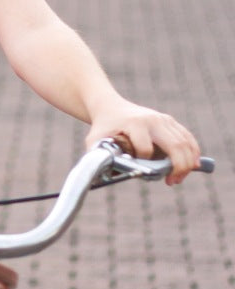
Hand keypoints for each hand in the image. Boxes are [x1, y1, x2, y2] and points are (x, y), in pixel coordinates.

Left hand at [85, 99, 200, 185]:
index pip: (145, 148)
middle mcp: (152, 120)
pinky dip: (193, 153)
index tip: (140, 171)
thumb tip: (98, 180)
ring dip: (187, 164)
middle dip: (178, 167)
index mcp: (134, 124)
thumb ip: (97, 158)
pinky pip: (188, 138)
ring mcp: (163, 119)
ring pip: (185, 143)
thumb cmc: (103, 127)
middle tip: (172, 181)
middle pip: (175, 145)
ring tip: (177, 178)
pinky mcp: (170, 121)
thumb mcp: (94, 140)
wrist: (109, 106)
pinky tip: (192, 166)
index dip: (144, 163)